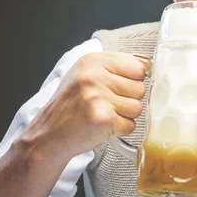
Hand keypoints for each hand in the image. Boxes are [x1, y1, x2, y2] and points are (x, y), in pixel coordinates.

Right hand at [20, 52, 146, 160]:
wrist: (49, 134)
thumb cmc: (72, 106)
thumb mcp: (86, 75)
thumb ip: (115, 68)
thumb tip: (147, 67)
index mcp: (93, 61)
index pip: (138, 67)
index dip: (133, 81)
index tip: (118, 88)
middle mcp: (94, 76)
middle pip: (140, 88)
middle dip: (128, 100)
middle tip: (106, 105)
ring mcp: (98, 97)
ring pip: (138, 108)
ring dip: (124, 116)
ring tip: (103, 115)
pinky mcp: (103, 118)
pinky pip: (131, 125)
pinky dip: (120, 130)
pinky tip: (103, 126)